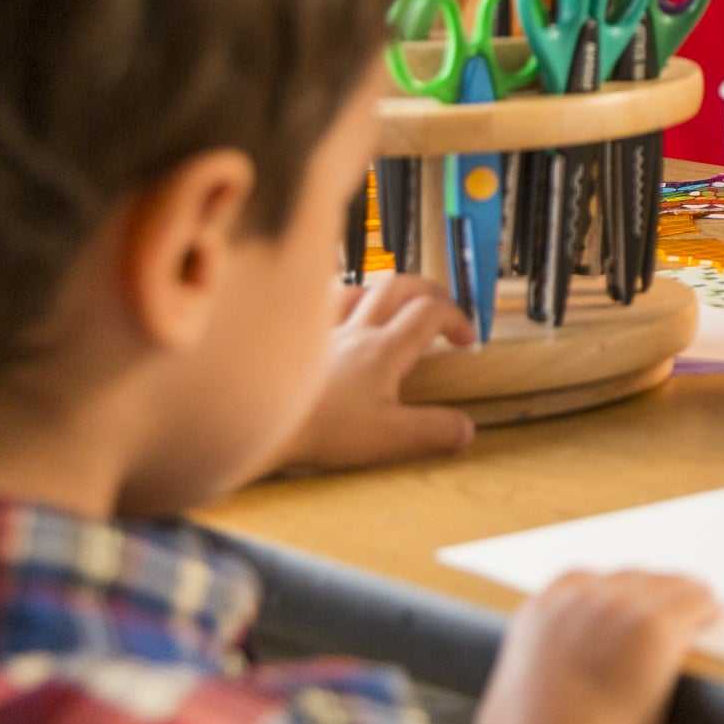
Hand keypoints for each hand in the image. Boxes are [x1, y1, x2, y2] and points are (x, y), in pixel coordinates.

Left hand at [270, 273, 475, 474]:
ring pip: (357, 289)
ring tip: (391, 307)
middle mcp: (355, 331)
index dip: (457, 318)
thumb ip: (432, 431)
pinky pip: (316, 307)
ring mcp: (323, 334)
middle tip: (440, 307)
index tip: (466, 339)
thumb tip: (466, 428)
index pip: (431, 313)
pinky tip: (336, 313)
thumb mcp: (387, 438)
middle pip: (399, 286)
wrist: (257, 425)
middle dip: (428, 290)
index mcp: (384, 350)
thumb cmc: (317, 430)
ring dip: (382, 293)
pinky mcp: (297, 344)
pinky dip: (334, 303)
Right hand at [479, 570, 719, 723]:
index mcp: (539, 613)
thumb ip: (520, 683)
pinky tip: (712, 616)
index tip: (625, 611)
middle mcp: (579, 599)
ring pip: (665, 585)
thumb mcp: (506, 707)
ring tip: (698, 609)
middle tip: (666, 613)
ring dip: (680, 599)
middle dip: (647, 596)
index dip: (610, 598)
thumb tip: (520, 693)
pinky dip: (705, 609)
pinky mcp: (655, 624)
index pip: (583, 583)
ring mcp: (618, 607)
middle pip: (629, 579)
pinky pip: (694, 601)